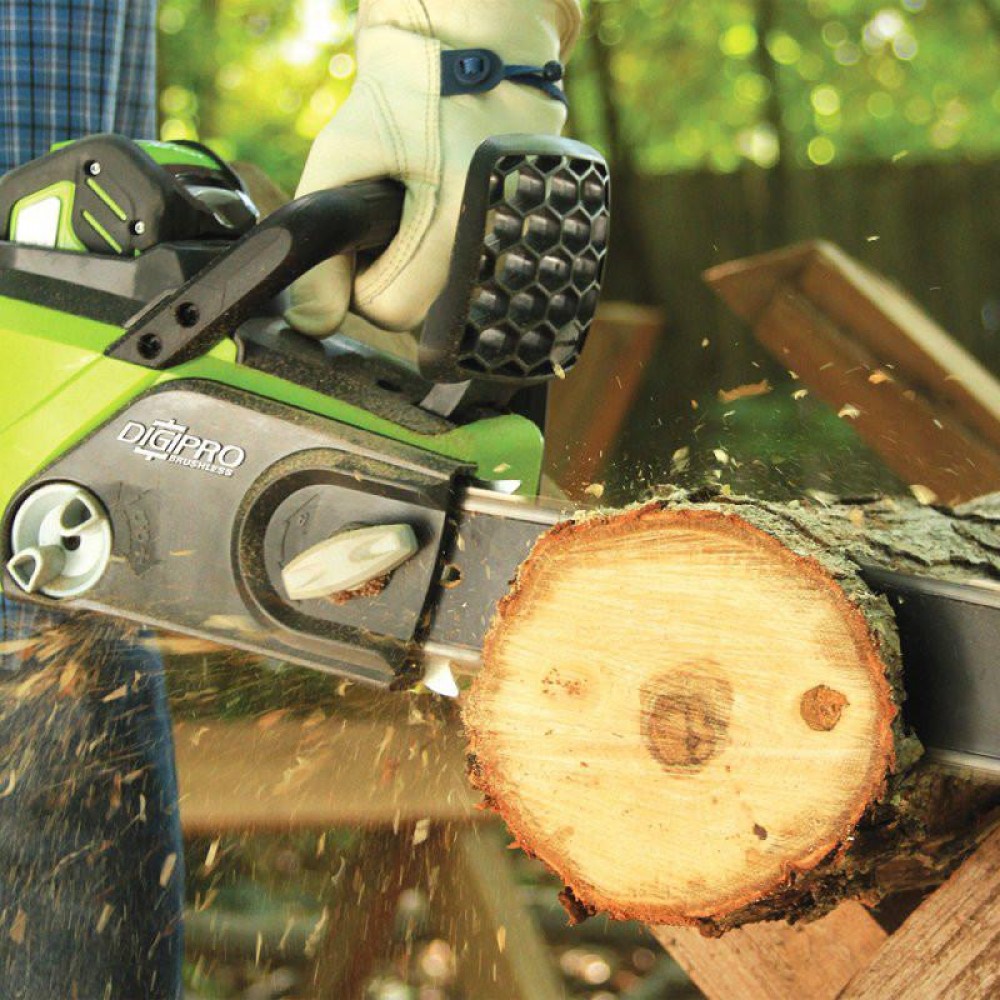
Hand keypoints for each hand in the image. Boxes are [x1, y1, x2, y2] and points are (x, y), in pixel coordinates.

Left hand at [286, 0, 581, 337]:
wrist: (476, 47)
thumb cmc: (409, 88)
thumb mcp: (342, 153)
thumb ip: (318, 245)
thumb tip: (311, 322)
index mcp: (457, 226)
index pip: (387, 311)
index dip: (357, 277)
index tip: (360, 228)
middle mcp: (496, 248)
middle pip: (415, 308)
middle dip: (388, 269)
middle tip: (390, 204)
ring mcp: (517, 245)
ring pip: (440, 294)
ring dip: (418, 259)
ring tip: (421, 196)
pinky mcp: (525, 237)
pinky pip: (467, 271)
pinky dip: (445, 247)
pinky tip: (446, 201)